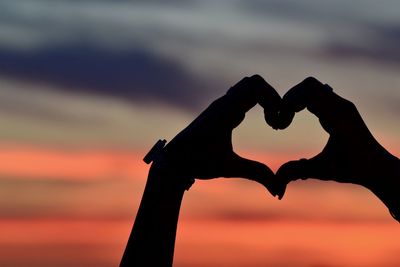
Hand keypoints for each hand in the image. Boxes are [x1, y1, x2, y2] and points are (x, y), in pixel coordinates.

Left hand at [162, 75, 280, 195]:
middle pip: (255, 81)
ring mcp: (221, 105)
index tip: (275, 125)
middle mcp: (223, 103)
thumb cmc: (197, 162)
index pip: (257, 88)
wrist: (173, 160)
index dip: (274, 101)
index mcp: (225, 112)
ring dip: (264, 98)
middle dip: (272, 97)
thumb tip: (279, 191)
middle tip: (275, 120)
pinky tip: (261, 122)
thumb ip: (256, 173)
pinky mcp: (220, 110)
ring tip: (271, 121)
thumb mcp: (229, 168)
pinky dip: (257, 102)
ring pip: (248, 86)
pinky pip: (242, 95)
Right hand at [275, 77, 398, 213]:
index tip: (280, 126)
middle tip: (281, 120)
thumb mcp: (321, 171)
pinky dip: (302, 100)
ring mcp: (342, 104)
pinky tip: (295, 116)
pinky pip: (317, 92)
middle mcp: (342, 106)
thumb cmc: (352, 169)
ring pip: (311, 86)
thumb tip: (276, 189)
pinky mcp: (340, 105)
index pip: (308, 93)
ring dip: (295, 99)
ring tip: (286, 119)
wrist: (378, 167)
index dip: (287, 105)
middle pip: (308, 85)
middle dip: (288, 99)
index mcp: (338, 117)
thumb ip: (297, 173)